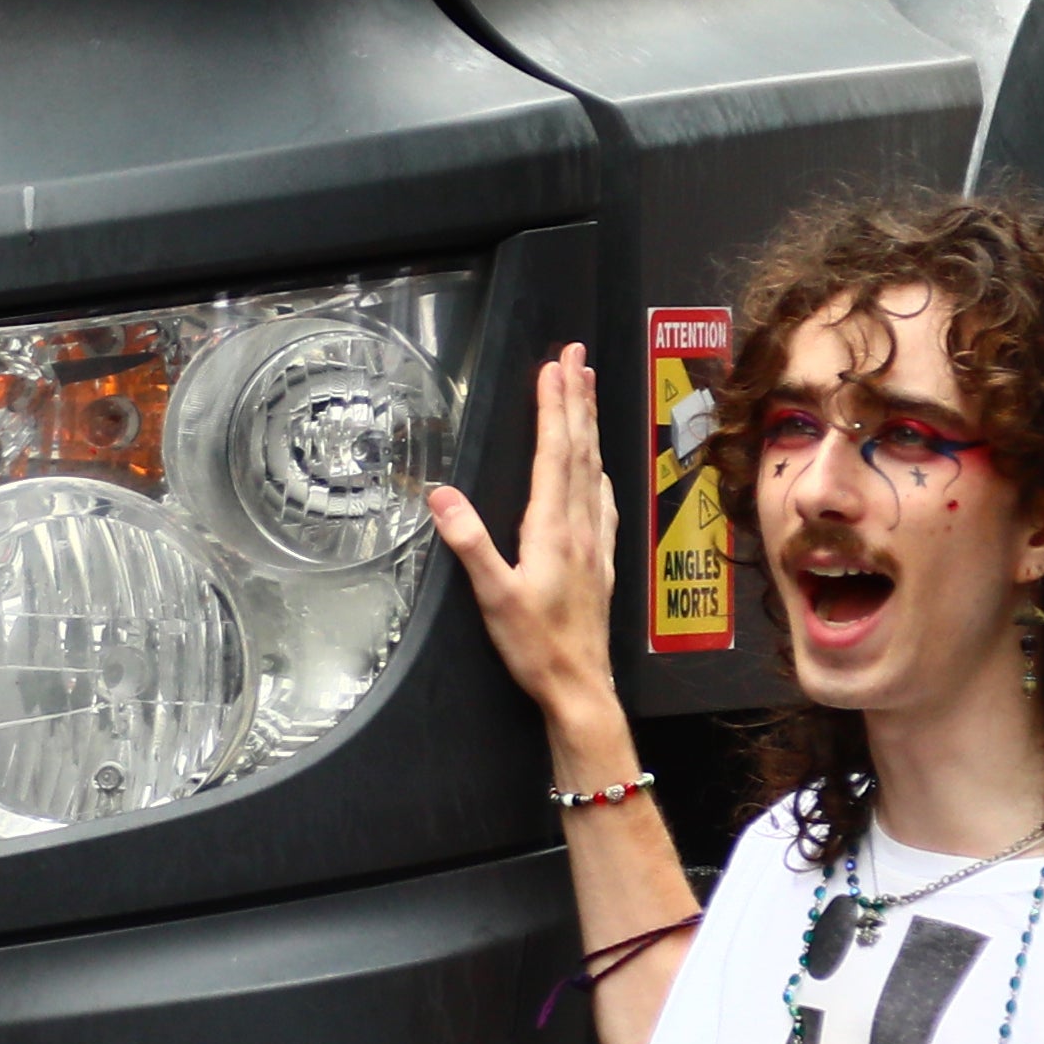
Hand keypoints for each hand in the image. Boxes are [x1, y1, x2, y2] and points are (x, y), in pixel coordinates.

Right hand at [425, 342, 631, 741]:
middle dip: (577, 399)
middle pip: (580, 449)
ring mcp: (594, 542)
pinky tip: (597, 467)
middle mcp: (580, 527)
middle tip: (578, 356)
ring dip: (589, 426)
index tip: (554, 366)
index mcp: (553, 529)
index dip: (554, 407)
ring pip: (593, 469)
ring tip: (588, 390)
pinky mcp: (599, 561)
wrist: (581, 687)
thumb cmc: (536, 646)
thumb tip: (442, 496)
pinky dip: (597, 469)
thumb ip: (469, 543)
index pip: (555, 453)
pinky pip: (600, 500)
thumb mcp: (493, 597)